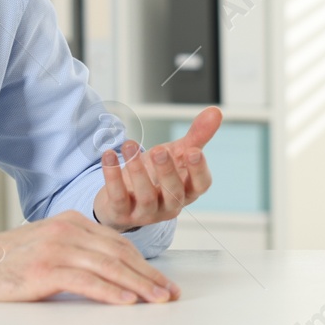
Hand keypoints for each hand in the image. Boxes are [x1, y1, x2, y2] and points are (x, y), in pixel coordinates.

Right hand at [0, 210, 178, 306]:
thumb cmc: (7, 262)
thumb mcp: (48, 246)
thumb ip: (77, 252)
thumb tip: (111, 273)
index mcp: (72, 222)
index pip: (118, 242)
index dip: (144, 263)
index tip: (162, 280)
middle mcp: (68, 230)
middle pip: (120, 253)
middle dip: (149, 275)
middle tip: (169, 292)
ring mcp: (57, 248)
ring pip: (109, 266)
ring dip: (139, 285)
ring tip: (158, 299)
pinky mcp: (45, 269)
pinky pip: (86, 281)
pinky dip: (111, 292)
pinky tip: (127, 301)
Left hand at [92, 106, 220, 231]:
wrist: (123, 199)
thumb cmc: (156, 175)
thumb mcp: (176, 154)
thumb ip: (197, 136)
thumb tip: (216, 111)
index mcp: (187, 190)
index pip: (200, 185)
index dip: (198, 170)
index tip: (193, 150)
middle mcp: (170, 205)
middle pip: (174, 192)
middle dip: (167, 171)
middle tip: (159, 150)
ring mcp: (146, 213)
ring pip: (145, 195)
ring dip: (137, 170)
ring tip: (129, 146)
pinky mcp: (121, 213)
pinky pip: (118, 197)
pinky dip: (112, 176)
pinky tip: (108, 155)